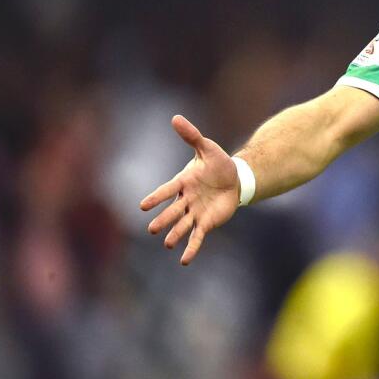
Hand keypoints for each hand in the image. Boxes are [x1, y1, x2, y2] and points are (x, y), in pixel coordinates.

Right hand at [140, 115, 239, 264]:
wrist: (235, 178)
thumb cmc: (218, 163)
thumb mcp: (207, 147)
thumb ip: (192, 136)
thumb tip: (176, 118)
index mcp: (183, 181)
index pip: (168, 190)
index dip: (157, 197)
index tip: (143, 205)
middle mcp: (186, 199)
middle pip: (173, 211)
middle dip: (164, 219)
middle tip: (152, 229)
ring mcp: (195, 212)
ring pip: (183, 225)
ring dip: (175, 234)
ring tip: (167, 244)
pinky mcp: (206, 222)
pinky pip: (197, 236)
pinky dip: (192, 248)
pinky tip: (185, 260)